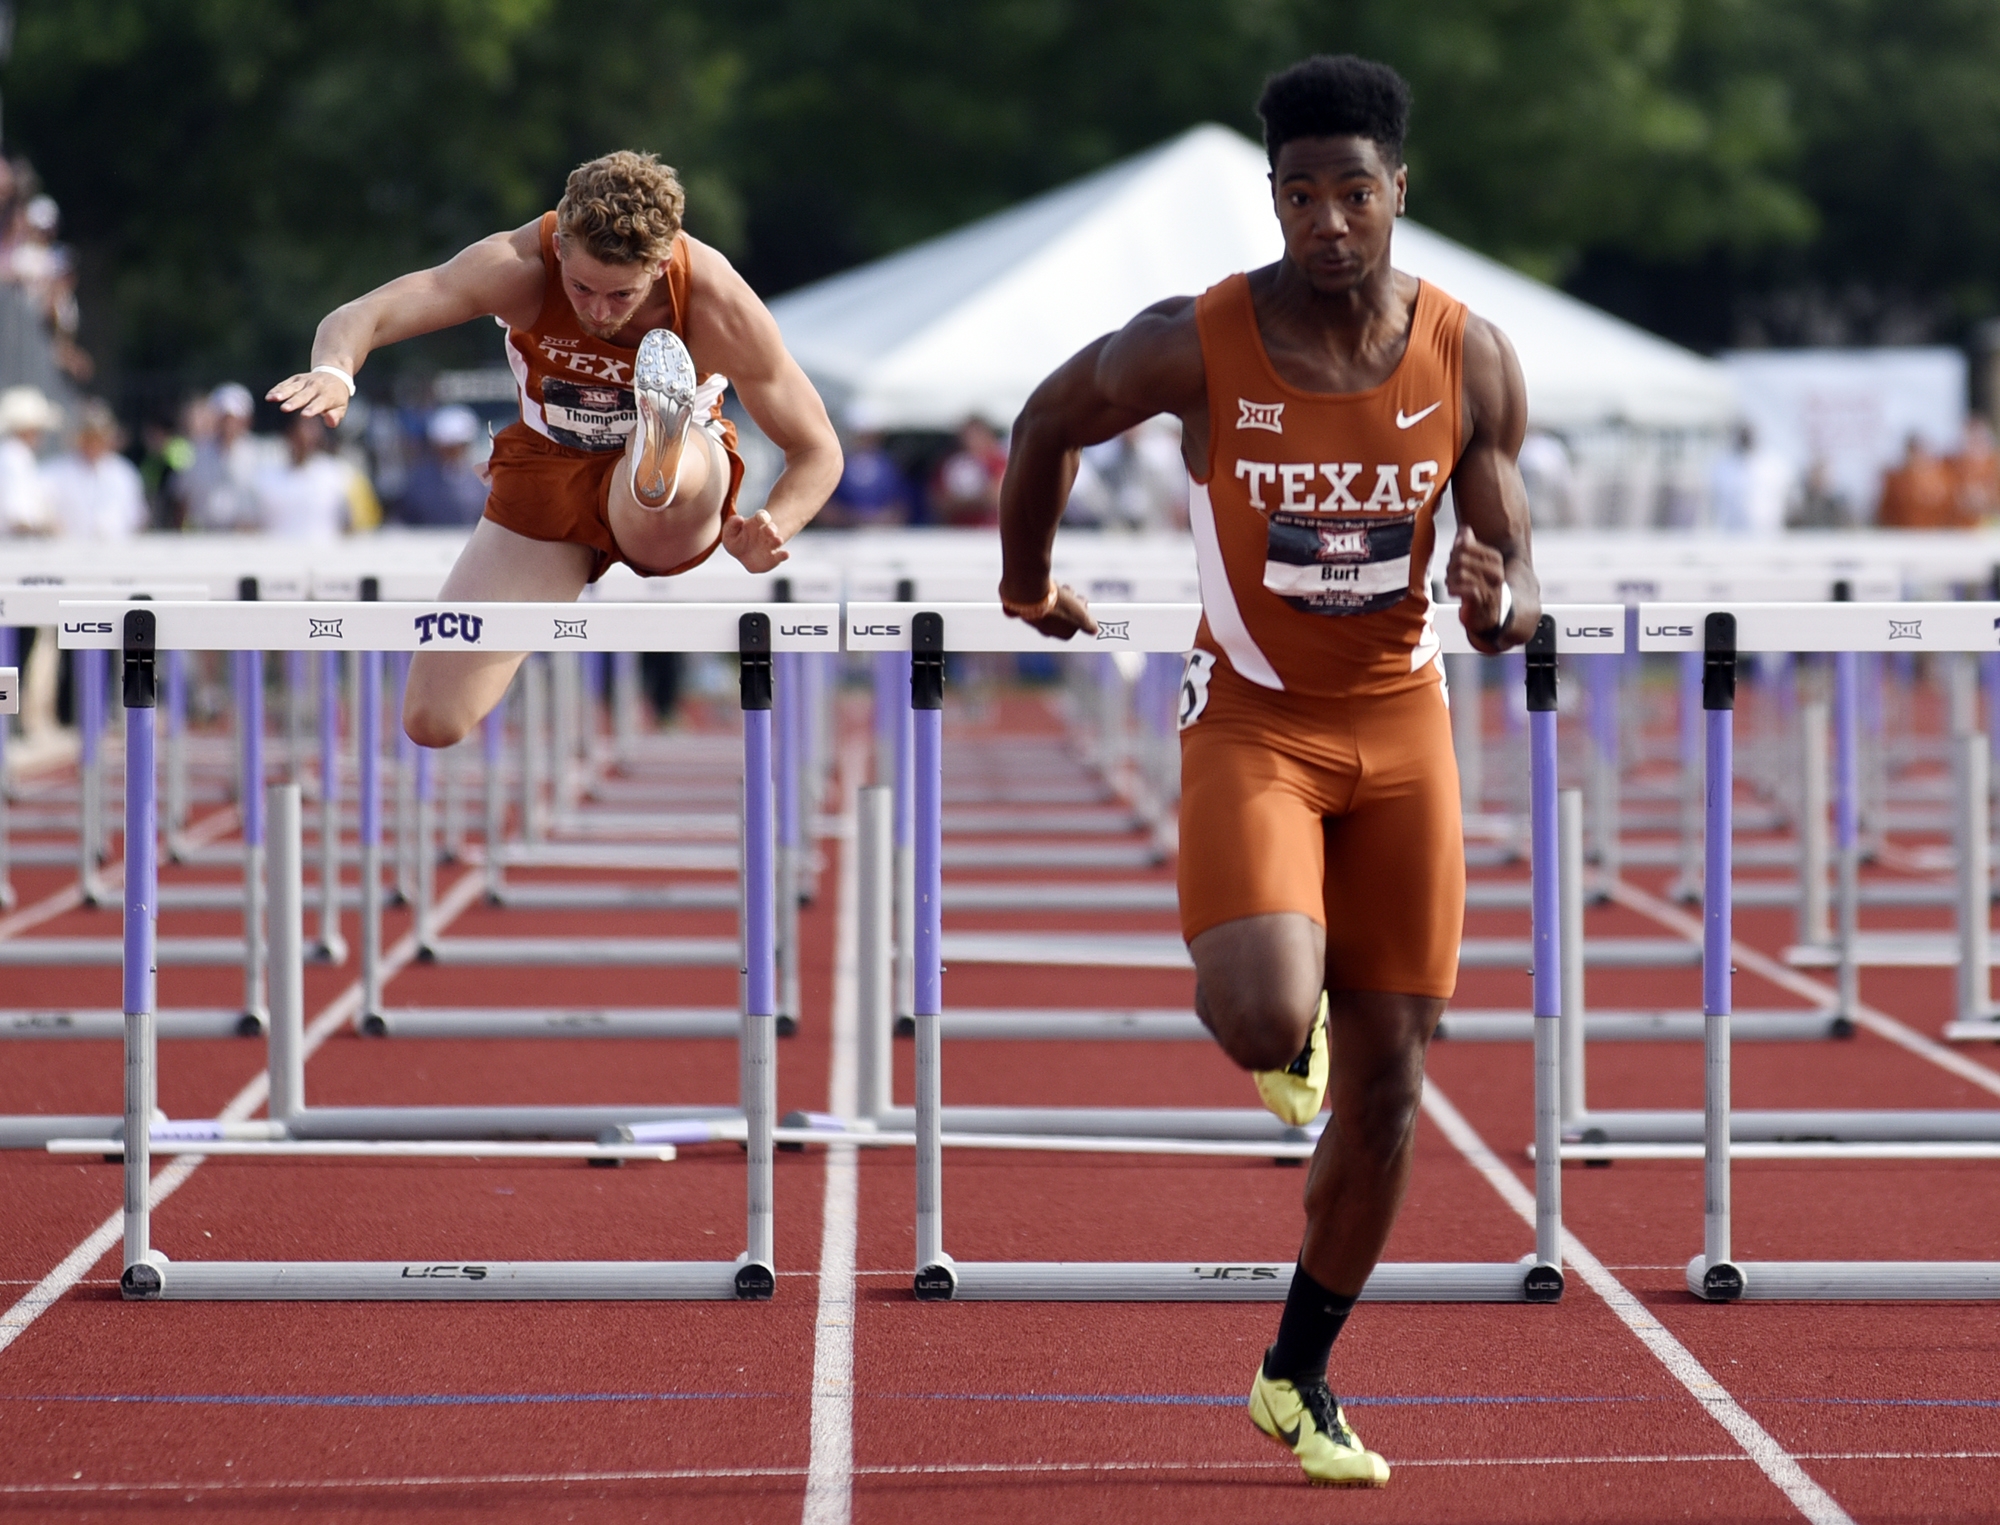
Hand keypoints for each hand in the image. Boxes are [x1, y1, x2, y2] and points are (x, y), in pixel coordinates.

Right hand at [266, 370, 349, 427]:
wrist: (333, 374)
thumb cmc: (336, 397)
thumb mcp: (341, 407)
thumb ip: (336, 415)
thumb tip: (331, 421)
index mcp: (328, 396)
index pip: (319, 403)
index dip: (312, 409)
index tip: (304, 415)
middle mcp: (315, 387)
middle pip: (303, 396)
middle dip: (294, 402)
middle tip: (285, 409)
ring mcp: (305, 381)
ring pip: (292, 388)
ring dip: (282, 393)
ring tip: (273, 398)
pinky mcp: (296, 378)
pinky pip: (285, 384)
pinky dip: (277, 389)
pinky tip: (269, 396)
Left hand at [722, 508, 788, 572]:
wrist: (744, 554)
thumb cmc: (736, 540)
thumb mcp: (730, 532)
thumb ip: (732, 524)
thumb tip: (739, 519)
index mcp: (756, 523)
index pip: (761, 517)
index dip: (761, 517)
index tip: (761, 518)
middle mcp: (767, 533)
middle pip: (771, 528)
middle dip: (771, 529)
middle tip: (769, 530)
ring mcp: (771, 545)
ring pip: (776, 541)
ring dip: (777, 540)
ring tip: (778, 540)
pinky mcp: (774, 558)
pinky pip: (780, 556)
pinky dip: (783, 555)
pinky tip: (786, 554)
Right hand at [1003, 581, 1096, 640]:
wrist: (1031, 591)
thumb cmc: (1057, 605)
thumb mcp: (1081, 615)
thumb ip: (1089, 625)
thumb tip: (1094, 630)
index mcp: (1060, 633)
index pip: (1075, 624)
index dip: (1081, 613)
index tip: (1083, 604)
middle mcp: (1046, 628)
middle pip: (1065, 613)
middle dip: (1071, 602)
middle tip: (1072, 594)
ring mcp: (1035, 616)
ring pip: (1054, 603)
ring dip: (1061, 594)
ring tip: (1061, 588)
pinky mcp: (1026, 604)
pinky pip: (1042, 596)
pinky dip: (1047, 590)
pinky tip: (1049, 585)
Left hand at [1445, 522, 1507, 639]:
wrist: (1490, 617)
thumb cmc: (1480, 588)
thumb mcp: (1475, 564)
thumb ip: (1468, 546)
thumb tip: (1464, 528)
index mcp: (1494, 558)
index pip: (1466, 544)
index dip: (1455, 552)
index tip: (1454, 563)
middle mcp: (1496, 571)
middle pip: (1461, 557)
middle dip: (1450, 566)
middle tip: (1450, 576)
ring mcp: (1491, 586)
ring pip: (1460, 572)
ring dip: (1450, 579)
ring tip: (1452, 585)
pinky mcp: (1483, 600)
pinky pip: (1465, 588)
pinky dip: (1454, 589)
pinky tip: (1453, 592)